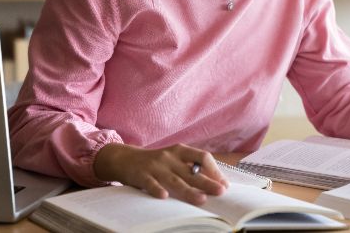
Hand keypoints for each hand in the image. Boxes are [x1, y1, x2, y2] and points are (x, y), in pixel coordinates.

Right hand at [93, 143, 227, 204]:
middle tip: (221, 192)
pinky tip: (164, 196)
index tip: (224, 183)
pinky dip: (157, 189)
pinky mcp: (141, 175)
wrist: (125, 159)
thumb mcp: (174, 159)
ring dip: (188, 190)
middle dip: (207, 182)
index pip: (202, 157)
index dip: (214, 170)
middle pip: (192, 171)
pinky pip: (150, 183)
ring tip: (202, 199)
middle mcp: (169, 157)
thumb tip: (215, 180)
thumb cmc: (156, 162)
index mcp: (180, 151)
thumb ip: (190, 167)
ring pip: (174, 180)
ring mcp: (155, 166)